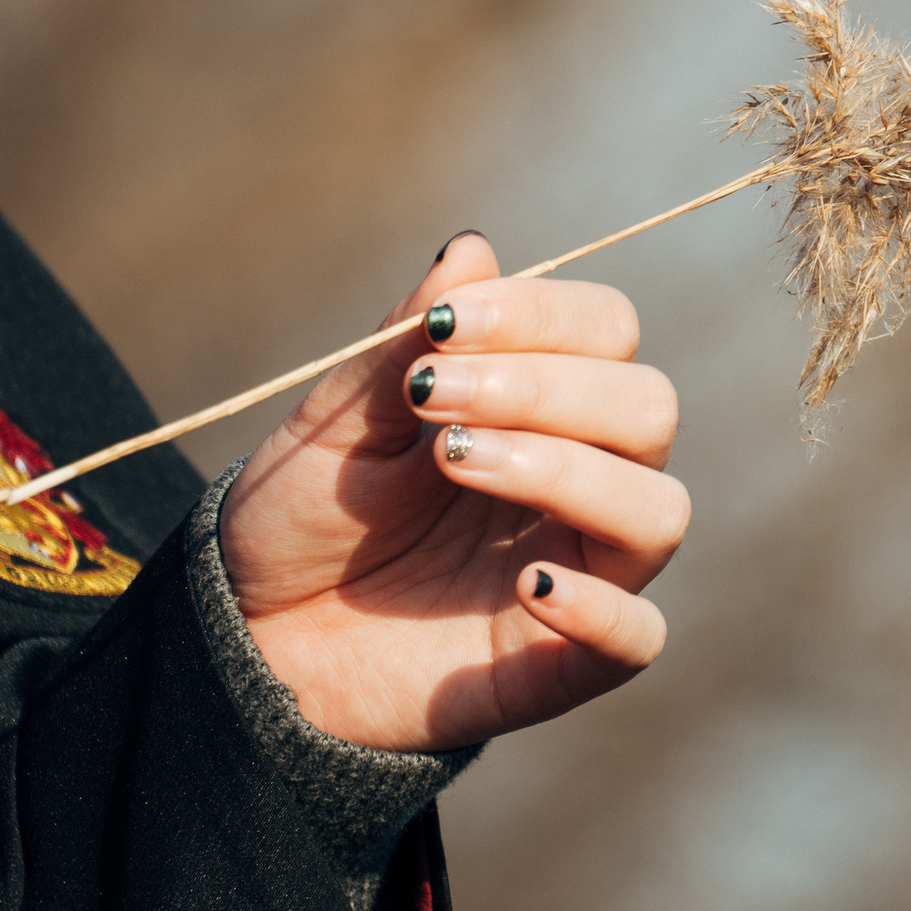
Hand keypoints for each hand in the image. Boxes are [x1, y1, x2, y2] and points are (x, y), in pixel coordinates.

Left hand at [222, 234, 687, 750]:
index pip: (607, 331)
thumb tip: (472, 248)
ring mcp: (580, 569)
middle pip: (649, 409)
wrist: (252, 640)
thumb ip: (407, 343)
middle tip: (432, 400)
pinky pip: (639, 636)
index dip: (542, 316)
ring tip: (455, 461)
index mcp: (540, 405)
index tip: (441, 332)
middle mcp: (580, 481)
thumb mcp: (339, 420)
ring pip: (658, 510)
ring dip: (567, 471)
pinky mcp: (563, 662)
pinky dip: (599, 607)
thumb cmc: (304, 516)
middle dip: (546, 389)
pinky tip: (527, 584)